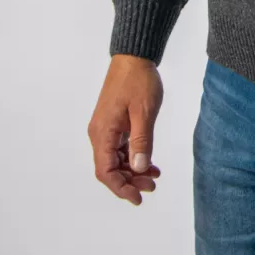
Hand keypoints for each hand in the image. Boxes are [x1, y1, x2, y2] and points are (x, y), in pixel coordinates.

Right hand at [88, 54, 163, 205]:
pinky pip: (120, 148)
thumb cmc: (139, 81)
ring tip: (154, 175)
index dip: (121, 188)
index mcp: (103, 133)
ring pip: (116, 159)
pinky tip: (150, 162)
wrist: (134, 57)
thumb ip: (141, 142)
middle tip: (152, 186)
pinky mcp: (113, 123)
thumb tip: (138, 169)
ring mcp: (106, 128)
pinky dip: (133, 157)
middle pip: (110, 168)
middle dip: (130, 181)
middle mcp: (100, 133)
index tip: (138, 197)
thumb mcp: (144, 113)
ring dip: (133, 170)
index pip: (106, 171)